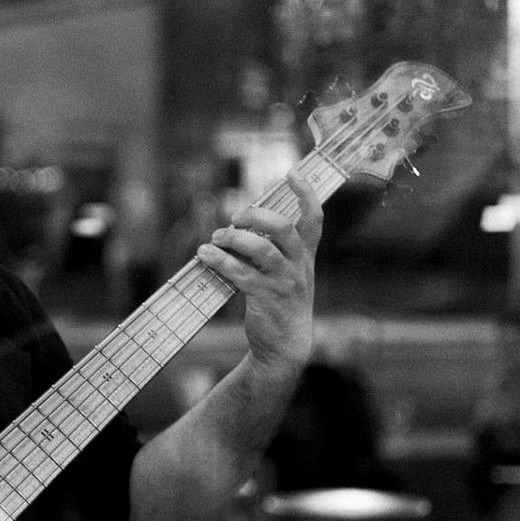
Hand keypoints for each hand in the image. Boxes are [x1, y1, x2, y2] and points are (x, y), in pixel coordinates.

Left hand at [195, 170, 319, 369]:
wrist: (285, 347)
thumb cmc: (280, 305)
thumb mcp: (286, 275)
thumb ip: (271, 251)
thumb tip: (238, 229)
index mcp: (305, 257)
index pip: (315, 219)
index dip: (306, 194)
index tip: (292, 173)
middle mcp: (298, 266)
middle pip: (283, 228)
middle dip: (255, 216)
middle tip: (235, 218)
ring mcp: (283, 282)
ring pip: (260, 249)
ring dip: (233, 238)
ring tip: (215, 239)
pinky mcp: (265, 298)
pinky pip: (240, 273)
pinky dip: (219, 260)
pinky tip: (205, 255)